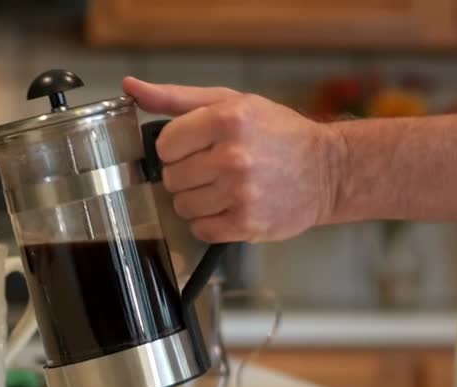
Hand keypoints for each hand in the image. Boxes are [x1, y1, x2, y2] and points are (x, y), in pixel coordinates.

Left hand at [123, 77, 344, 242]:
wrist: (327, 170)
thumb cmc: (276, 133)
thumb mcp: (230, 103)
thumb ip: (175, 98)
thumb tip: (129, 87)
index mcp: (226, 119)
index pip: (164, 145)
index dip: (175, 148)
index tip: (196, 148)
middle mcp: (233, 156)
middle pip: (171, 177)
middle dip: (187, 174)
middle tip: (214, 168)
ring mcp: (240, 192)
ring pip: (182, 206)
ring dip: (196, 200)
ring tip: (223, 188)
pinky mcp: (247, 223)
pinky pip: (201, 229)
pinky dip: (209, 222)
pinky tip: (229, 208)